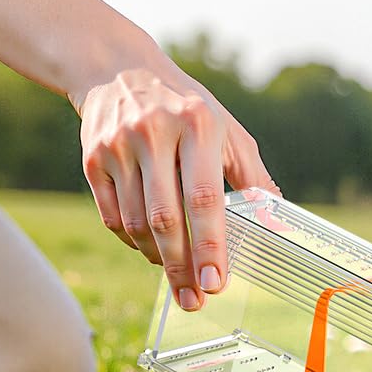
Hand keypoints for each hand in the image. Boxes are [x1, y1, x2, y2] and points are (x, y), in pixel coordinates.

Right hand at [76, 62, 277, 310]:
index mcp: (197, 123)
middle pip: (166, 217)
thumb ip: (252, 177)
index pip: (204, 196)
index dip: (210, 244)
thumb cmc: (186, 108)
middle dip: (181, 267)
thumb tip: (277, 225)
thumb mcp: (226, 129)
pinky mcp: (93, 159)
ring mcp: (118, 146)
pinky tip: (149, 247)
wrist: (120, 71)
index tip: (215, 283)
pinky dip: (133, 241)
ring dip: (158, 257)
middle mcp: (154, 132)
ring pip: (137, 223)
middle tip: (195, 300)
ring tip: (176, 272)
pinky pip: (113, 217)